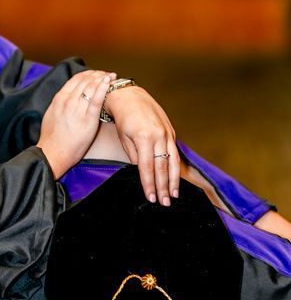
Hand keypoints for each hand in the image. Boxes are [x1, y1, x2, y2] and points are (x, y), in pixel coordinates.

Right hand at [38, 70, 116, 178]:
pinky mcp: (87, 119)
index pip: (76, 79)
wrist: (52, 153)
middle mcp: (68, 100)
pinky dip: (103, 89)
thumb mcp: (51, 114)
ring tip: (112, 77)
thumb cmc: (51, 138)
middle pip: (85, 80)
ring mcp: (77, 109)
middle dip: (98, 75)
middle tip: (106, 74)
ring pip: (92, 87)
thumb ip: (60, 103)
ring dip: (103, 79)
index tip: (96, 73)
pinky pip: (96, 100)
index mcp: (59, 98)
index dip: (88, 74)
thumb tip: (66, 97)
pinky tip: (108, 82)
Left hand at [105, 86, 180, 205]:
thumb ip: (135, 157)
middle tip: (165, 202)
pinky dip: (175, 166)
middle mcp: (158, 135)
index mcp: (144, 137)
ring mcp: (167, 132)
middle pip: (162, 166)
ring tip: (174, 195)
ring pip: (173, 161)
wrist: (130, 96)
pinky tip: (175, 177)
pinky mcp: (171, 131)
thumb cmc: (123, 118)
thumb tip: (144, 173)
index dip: (149, 184)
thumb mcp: (124, 138)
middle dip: (164, 187)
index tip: (151, 198)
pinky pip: (174, 152)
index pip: (147, 167)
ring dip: (174, 180)